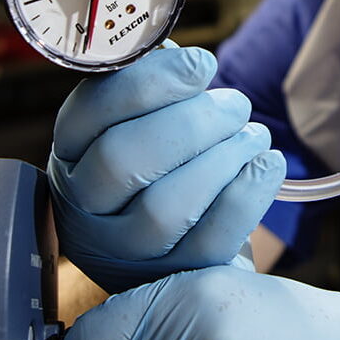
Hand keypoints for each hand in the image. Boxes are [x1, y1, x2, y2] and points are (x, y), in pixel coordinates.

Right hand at [48, 45, 283, 293]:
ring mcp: (123, 249)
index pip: (92, 112)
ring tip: (253, 135)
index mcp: (73, 150)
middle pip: (123, 160)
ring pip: (164, 208)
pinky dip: (245, 196)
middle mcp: (85, 204)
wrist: (169, 241)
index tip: (203, 64)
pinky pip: (210, 242)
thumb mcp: (139, 120)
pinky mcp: (171, 277)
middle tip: (236, 105)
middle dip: (192, 124)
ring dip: (221, 160)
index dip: (150, 83)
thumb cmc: (158, 161)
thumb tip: (190, 63)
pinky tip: (266, 166)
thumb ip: (155, 86)